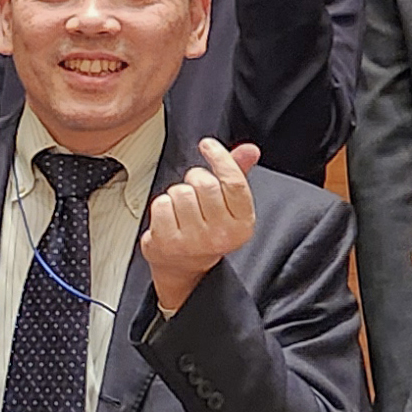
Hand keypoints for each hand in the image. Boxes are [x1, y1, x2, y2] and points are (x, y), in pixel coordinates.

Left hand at [142, 137, 260, 309]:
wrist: (184, 266)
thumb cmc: (207, 230)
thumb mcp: (228, 206)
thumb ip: (238, 174)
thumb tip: (250, 150)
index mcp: (242, 224)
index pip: (234, 182)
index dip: (220, 158)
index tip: (208, 145)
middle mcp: (221, 235)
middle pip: (206, 184)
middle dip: (196, 179)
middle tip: (195, 191)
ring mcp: (194, 241)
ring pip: (181, 192)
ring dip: (177, 194)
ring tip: (182, 209)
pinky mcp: (168, 243)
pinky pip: (162, 204)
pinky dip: (162, 206)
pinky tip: (169, 218)